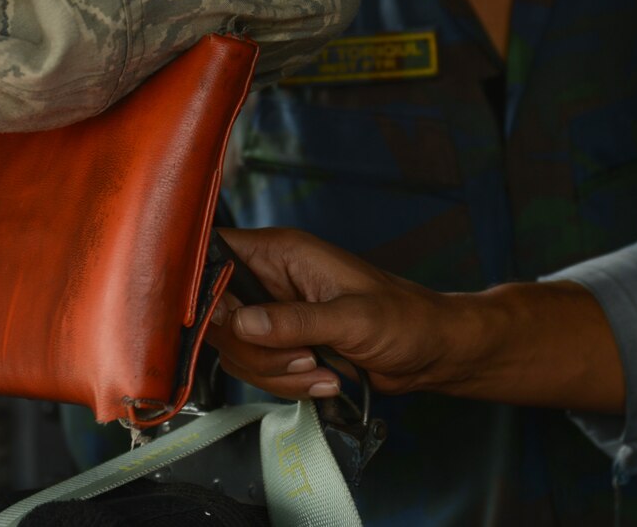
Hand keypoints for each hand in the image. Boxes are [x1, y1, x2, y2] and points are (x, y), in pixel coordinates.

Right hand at [208, 227, 628, 413]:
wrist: (432, 353)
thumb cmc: (404, 320)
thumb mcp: (352, 319)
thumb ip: (293, 321)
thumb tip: (238, 323)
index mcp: (282, 252)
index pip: (214, 254)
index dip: (204, 289)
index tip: (225, 325)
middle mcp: (270, 278)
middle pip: (217, 315)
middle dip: (255, 350)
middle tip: (302, 358)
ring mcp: (274, 313)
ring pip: (235, 349)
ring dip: (275, 373)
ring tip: (321, 370)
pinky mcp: (282, 344)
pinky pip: (256, 369)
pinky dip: (285, 384)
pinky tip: (323, 380)